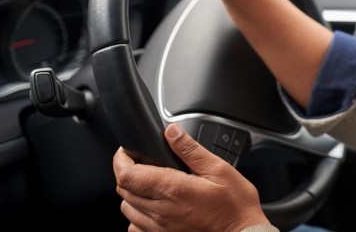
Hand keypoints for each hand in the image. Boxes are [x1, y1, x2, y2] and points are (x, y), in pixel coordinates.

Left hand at [114, 123, 269, 231]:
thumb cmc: (234, 205)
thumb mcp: (218, 169)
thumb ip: (190, 150)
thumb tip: (171, 131)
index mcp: (172, 189)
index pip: (127, 175)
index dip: (121, 160)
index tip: (126, 151)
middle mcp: (160, 211)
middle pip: (123, 190)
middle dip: (127, 173)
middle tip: (141, 162)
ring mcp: (159, 228)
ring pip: (127, 209)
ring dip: (132, 194)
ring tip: (149, 184)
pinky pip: (136, 228)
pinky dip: (138, 216)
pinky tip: (155, 207)